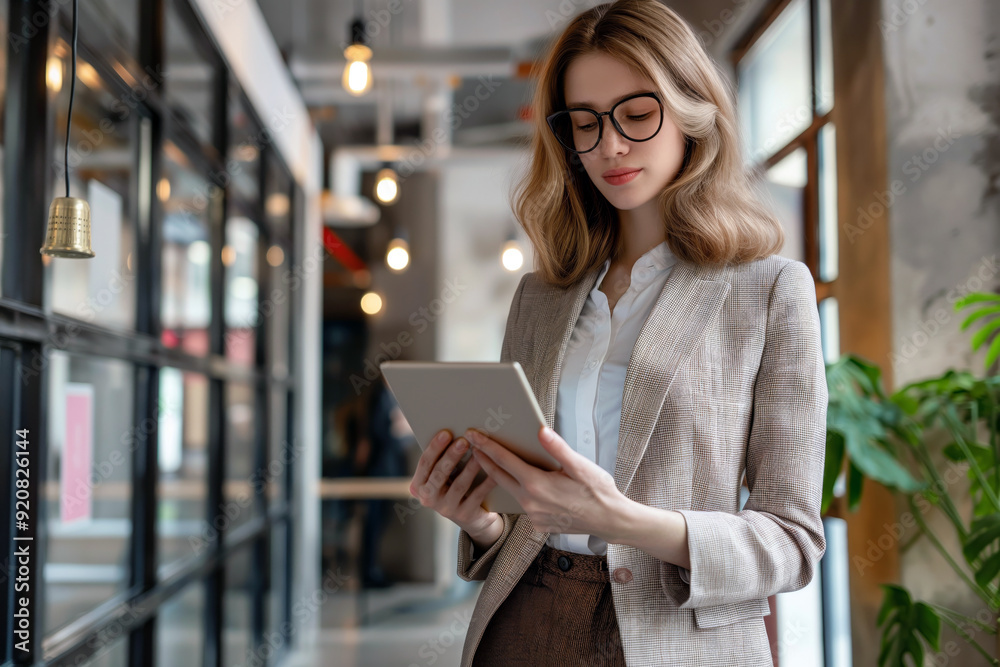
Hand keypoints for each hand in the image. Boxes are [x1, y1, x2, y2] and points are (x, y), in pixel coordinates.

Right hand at [408, 429, 500, 539]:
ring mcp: (446, 509)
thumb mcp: (443, 475)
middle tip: (464, 440)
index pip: (424, 464)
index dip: (434, 448)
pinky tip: (494, 471)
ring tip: (480, 452)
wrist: (472, 517)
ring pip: (459, 485)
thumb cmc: (455, 485)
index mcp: (419, 485)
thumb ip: (442, 459)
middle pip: (439, 474)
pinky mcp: (464, 515)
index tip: (446, 432)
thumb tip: (453, 432)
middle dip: (451, 456)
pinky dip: (486, 482)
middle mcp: (428, 499)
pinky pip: (477, 495)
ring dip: (470, 467)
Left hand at [465, 425, 627, 537]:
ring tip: (490, 460)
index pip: (504, 460)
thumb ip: (557, 449)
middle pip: (498, 476)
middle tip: (471, 444)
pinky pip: (522, 504)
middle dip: (483, 459)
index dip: (486, 446)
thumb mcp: (580, 466)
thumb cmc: (598, 491)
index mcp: (537, 484)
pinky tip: (519, 482)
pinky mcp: (537, 524)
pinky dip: (517, 491)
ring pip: (510, 491)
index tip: (473, 434)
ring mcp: (532, 516)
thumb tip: (540, 431)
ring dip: (498, 476)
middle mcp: (530, 502)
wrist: (609, 520)